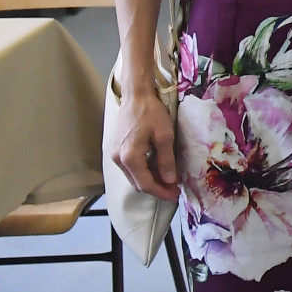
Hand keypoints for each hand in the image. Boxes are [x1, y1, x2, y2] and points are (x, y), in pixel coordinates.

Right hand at [110, 83, 179, 201]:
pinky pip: (131, 168)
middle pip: (138, 183)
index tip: (176, 195)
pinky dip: (144, 172)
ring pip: (134, 177)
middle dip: (157, 188)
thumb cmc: (151, 113)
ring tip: (169, 180)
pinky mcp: (116, 150)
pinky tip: (157, 169)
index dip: (162, 192)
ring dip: (150, 181)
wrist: (136, 96)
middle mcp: (118, 160)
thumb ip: (166, 160)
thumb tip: (170, 180)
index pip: (145, 185)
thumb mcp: (164, 136)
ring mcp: (115, 155)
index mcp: (129, 158)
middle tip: (175, 189)